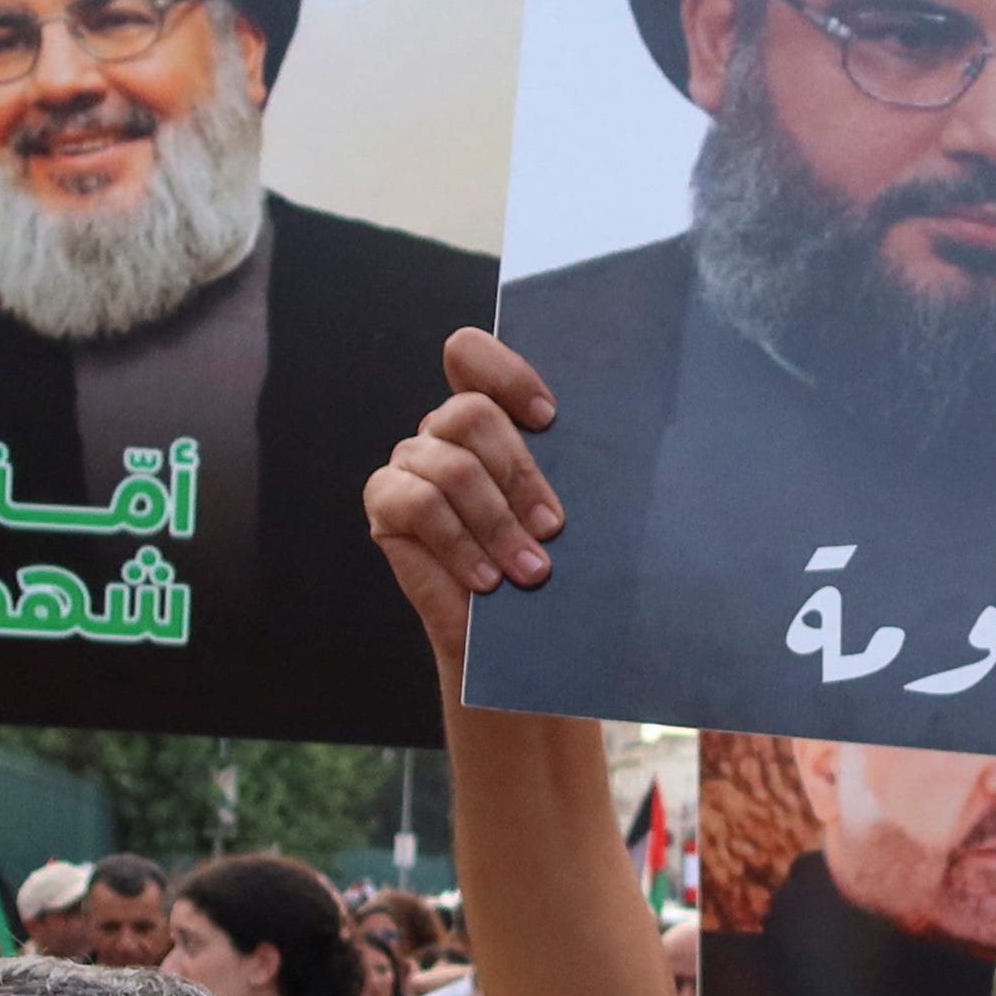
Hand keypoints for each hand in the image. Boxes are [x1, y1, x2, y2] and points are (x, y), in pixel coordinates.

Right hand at [363, 328, 567, 667]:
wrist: (515, 640)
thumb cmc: (550, 569)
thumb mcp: (563, 510)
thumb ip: (565, 465)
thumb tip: (608, 441)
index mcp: (489, 416)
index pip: (471, 355)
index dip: (506, 374)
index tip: (549, 418)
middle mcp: (443, 431)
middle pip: (469, 413)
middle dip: (518, 473)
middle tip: (551, 527)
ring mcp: (411, 464)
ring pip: (451, 466)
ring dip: (496, 522)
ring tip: (528, 569)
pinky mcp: (387, 504)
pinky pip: (418, 504)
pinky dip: (459, 544)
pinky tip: (486, 580)